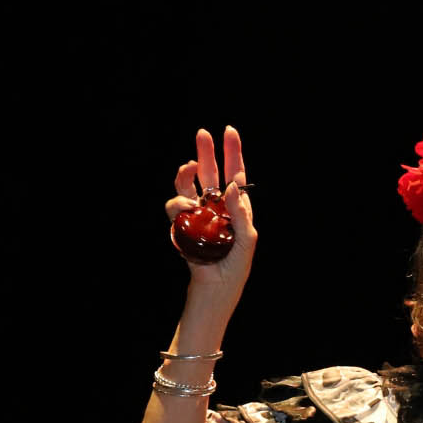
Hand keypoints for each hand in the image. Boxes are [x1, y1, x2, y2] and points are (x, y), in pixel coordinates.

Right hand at [165, 125, 257, 305]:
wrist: (213, 292)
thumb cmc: (235, 269)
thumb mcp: (247, 242)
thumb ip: (241, 213)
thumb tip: (233, 185)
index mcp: (236, 209)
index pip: (235, 176)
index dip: (232, 153)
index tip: (229, 131)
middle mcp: (215, 208)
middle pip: (209, 173)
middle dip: (205, 152)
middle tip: (202, 133)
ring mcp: (197, 216)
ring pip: (187, 186)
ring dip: (185, 176)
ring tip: (187, 171)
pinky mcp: (182, 226)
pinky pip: (175, 207)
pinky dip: (178, 204)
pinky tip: (186, 210)